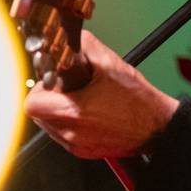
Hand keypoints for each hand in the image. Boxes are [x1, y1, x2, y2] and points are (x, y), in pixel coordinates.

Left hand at [25, 30, 178, 158]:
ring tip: (80, 100)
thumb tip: (68, 39)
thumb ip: (84, 45)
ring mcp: (77, 145)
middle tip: (67, 89)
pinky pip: (64, 135)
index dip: (40, 90)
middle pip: (38, 115)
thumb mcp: (111, 63)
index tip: (53, 82)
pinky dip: (69, 123)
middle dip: (48, 98)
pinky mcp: (83, 151)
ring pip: (49, 126)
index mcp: (74, 112)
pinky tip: (88, 112)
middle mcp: (72, 133)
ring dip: (57, 111)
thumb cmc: (138, 100)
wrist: (157, 126)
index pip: (32, 104)